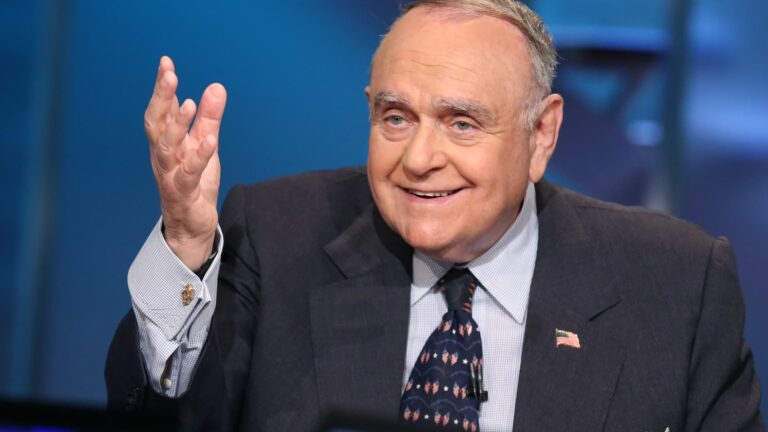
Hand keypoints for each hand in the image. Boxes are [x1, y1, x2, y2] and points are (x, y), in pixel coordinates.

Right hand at [144, 56, 226, 269]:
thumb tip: (216, 87)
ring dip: (177, 126)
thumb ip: (209, 118)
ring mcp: (169, 174)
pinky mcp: (182, 193)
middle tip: (169, 74)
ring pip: (167, 148)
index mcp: (165, 142)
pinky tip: (210, 141)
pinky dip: (199, 157)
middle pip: (156, 124)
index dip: (161, 87)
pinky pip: (188, 174)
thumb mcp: (205, 145)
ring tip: (189, 103)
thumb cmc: (195, 182)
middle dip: (161, 98)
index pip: (160, 110)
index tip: (166, 62)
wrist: (192, 224)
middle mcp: (162, 156)